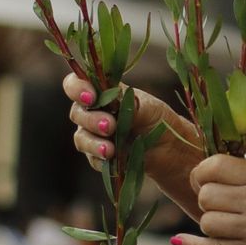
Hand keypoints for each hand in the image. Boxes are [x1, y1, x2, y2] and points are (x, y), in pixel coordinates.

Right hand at [62, 73, 186, 168]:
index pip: (76, 85)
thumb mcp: (148, 106)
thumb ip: (127, 102)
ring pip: (81, 138)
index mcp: (101, 93)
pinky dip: (101, 160)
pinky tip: (113, 160)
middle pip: (77, 113)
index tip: (90, 97)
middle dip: (90, 119)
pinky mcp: (99, 157)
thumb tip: (112, 101)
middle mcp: (92, 113)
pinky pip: (93, 159)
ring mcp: (94, 136)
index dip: (77, 88)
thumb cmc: (157, 118)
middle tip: (110, 126)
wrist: (170, 146)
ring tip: (110, 150)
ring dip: (93, 143)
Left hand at [175, 154, 245, 244]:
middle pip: (205, 196)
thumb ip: (236, 174)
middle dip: (205, 199)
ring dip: (210, 222)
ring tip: (225, 221)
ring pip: (206, 222)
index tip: (205, 179)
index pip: (214, 166)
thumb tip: (195, 174)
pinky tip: (180, 240)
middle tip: (217, 202)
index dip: (201, 173)